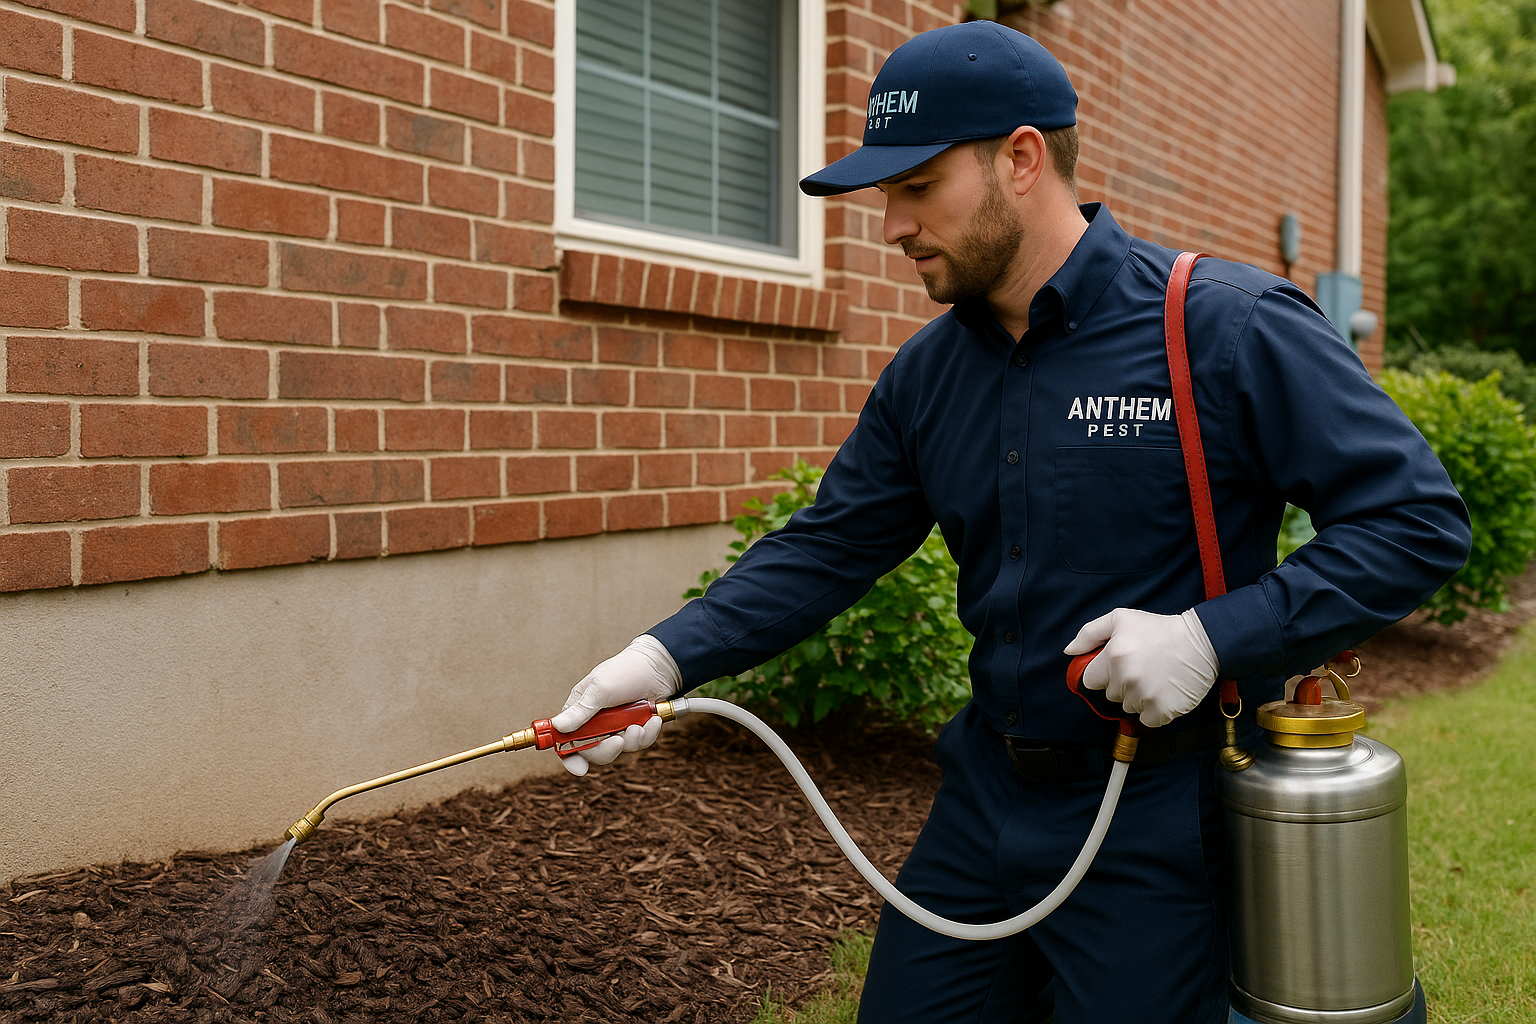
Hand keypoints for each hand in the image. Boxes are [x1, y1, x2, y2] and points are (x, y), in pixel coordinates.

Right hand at [551, 634, 680, 775]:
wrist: (658, 665)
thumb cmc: (625, 671)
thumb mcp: (600, 689)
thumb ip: (580, 710)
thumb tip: (558, 727)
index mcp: (580, 711)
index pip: (566, 740)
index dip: (569, 756)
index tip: (580, 768)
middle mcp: (596, 722)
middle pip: (593, 752)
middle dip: (607, 750)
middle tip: (618, 740)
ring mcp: (617, 726)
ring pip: (620, 749)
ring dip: (631, 740)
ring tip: (639, 724)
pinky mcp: (636, 728)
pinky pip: (640, 743)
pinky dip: (647, 734)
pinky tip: (653, 720)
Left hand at [1063, 608, 1218, 727]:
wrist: (1203, 641)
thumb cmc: (1161, 629)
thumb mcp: (1121, 619)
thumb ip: (1090, 634)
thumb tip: (1069, 652)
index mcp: (1113, 656)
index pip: (1090, 680)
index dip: (1102, 674)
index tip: (1116, 667)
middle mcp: (1126, 678)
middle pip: (1110, 695)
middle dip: (1121, 684)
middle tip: (1142, 668)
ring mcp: (1145, 696)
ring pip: (1128, 707)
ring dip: (1138, 697)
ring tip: (1155, 677)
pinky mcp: (1162, 711)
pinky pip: (1146, 720)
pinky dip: (1154, 711)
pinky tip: (1163, 692)